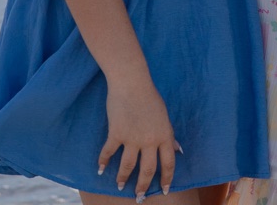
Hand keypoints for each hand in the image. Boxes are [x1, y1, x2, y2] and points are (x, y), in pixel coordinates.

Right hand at [98, 72, 178, 198]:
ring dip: (123, 178)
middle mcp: (150, 140)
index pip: (168, 163)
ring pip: (128, 166)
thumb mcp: (164, 116)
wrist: (132, 82)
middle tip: (139, 197)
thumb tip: (177, 149)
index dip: (166, 179)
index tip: (164, 190)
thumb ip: (169, 134)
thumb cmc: (150, 96)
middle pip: (147, 170)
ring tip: (120, 186)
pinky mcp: (116, 133)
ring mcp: (133, 138)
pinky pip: (109, 152)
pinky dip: (103, 161)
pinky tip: (100, 169)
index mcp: (165, 135)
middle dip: (143, 186)